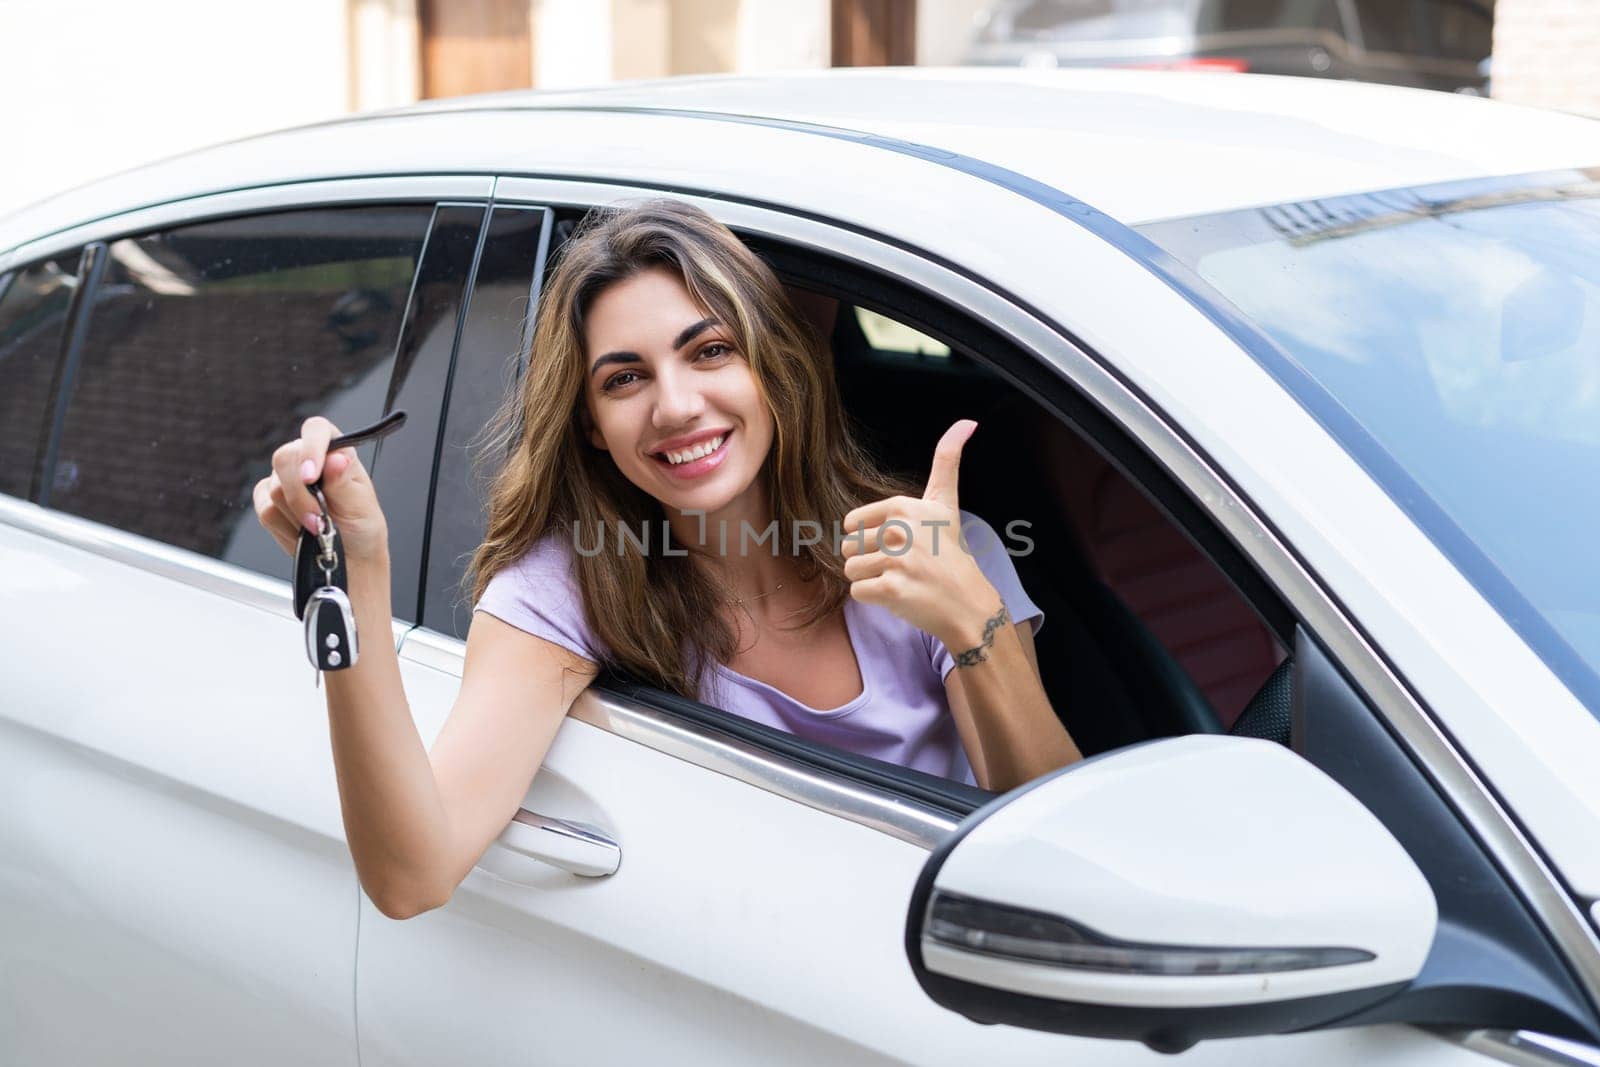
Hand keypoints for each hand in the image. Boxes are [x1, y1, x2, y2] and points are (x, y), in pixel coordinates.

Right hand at [253, 415, 389, 560]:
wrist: (348, 556)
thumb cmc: (360, 525)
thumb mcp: (360, 506)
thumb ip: (343, 482)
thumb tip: (336, 459)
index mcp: (334, 450)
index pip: (316, 430)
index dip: (310, 448)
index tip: (311, 476)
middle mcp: (306, 459)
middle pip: (285, 458)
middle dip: (301, 495)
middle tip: (319, 520)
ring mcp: (284, 479)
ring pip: (274, 489)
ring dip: (297, 514)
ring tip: (319, 528)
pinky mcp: (267, 500)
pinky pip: (265, 509)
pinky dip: (286, 526)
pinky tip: (302, 532)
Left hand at [841, 419, 998, 644]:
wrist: (967, 601)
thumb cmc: (949, 551)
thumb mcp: (946, 502)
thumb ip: (947, 460)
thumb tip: (968, 421)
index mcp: (903, 506)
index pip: (852, 523)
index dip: (871, 538)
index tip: (901, 544)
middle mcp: (900, 530)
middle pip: (849, 547)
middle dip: (870, 560)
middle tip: (902, 566)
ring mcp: (896, 560)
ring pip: (850, 569)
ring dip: (870, 579)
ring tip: (901, 580)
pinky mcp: (892, 589)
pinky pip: (857, 591)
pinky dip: (875, 598)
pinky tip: (900, 595)